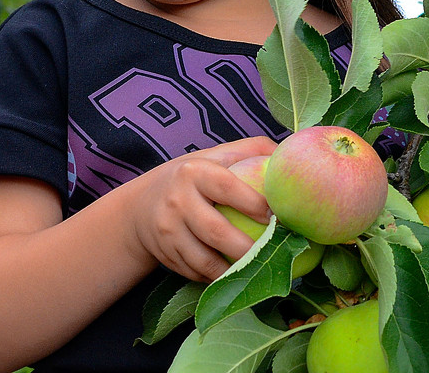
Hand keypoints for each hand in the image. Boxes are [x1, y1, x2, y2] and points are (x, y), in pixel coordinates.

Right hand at [128, 135, 277, 282]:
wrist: (141, 206)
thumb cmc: (192, 178)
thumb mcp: (214, 156)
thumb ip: (250, 150)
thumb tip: (287, 152)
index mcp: (194, 172)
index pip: (227, 187)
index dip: (254, 203)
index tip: (278, 217)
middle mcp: (177, 200)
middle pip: (216, 231)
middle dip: (248, 248)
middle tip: (275, 254)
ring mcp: (168, 231)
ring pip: (205, 260)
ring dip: (234, 272)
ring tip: (259, 273)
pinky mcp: (166, 255)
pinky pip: (196, 273)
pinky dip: (217, 278)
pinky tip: (237, 278)